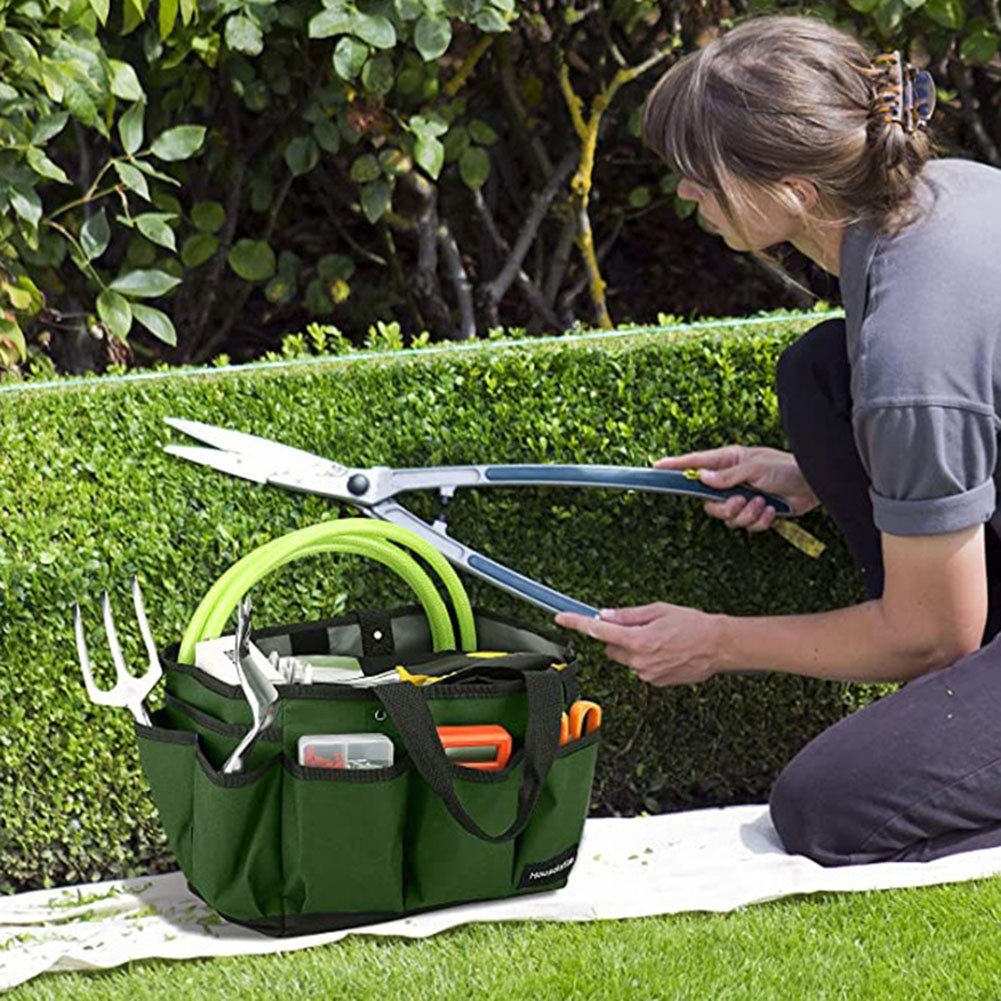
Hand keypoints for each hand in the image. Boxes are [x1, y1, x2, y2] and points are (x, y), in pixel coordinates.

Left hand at [554, 603, 722, 686]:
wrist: (719, 646)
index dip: (577, 623)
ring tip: (660, 639)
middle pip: (611, 648)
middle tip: (640, 627)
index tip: (562, 618)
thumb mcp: (659, 610)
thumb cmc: (693, 625)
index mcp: (637, 640)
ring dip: (634, 649)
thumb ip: (628, 615)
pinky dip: (647, 659)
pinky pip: (641, 668)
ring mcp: (647, 674)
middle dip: (617, 638)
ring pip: (627, 659)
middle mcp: (639, 661)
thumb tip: (606, 616)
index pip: (598, 631)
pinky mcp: (656, 682)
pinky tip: (667, 651)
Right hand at [654, 444, 819, 532]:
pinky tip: (772, 510)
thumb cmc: (785, 468)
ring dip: (747, 514)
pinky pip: (746, 525)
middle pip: (709, 503)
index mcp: (728, 461)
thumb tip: (701, 477)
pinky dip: (760, 520)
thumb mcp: (754, 467)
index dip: (676, 466)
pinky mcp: (754, 512)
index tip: (657, 467)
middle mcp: (730, 480)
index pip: (695, 463)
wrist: (813, 485)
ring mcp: (742, 497)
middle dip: (726, 507)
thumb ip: (727, 476)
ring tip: (763, 504)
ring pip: (727, 518)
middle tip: (741, 501)